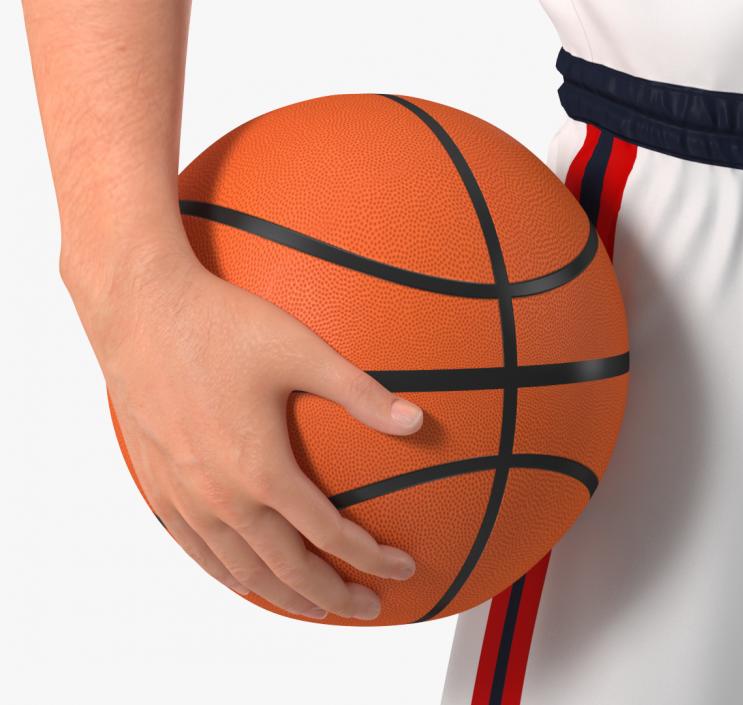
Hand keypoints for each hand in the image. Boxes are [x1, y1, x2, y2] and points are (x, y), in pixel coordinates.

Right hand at [67, 232, 423, 620]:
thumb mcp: (304, 351)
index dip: (370, 557)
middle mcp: (221, 495)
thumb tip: (417, 421)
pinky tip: (243, 579)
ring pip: (238, 569)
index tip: (402, 567)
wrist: (139, 307)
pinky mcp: (157, 483)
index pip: (328, 534)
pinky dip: (226, 574)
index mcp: (261, 469)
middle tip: (367, 607)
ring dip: (282, 593)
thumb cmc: (223, 323)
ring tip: (316, 606)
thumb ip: (362, 393)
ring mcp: (184, 495)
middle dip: (332, 594)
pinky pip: (194, 549)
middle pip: (285, 568)